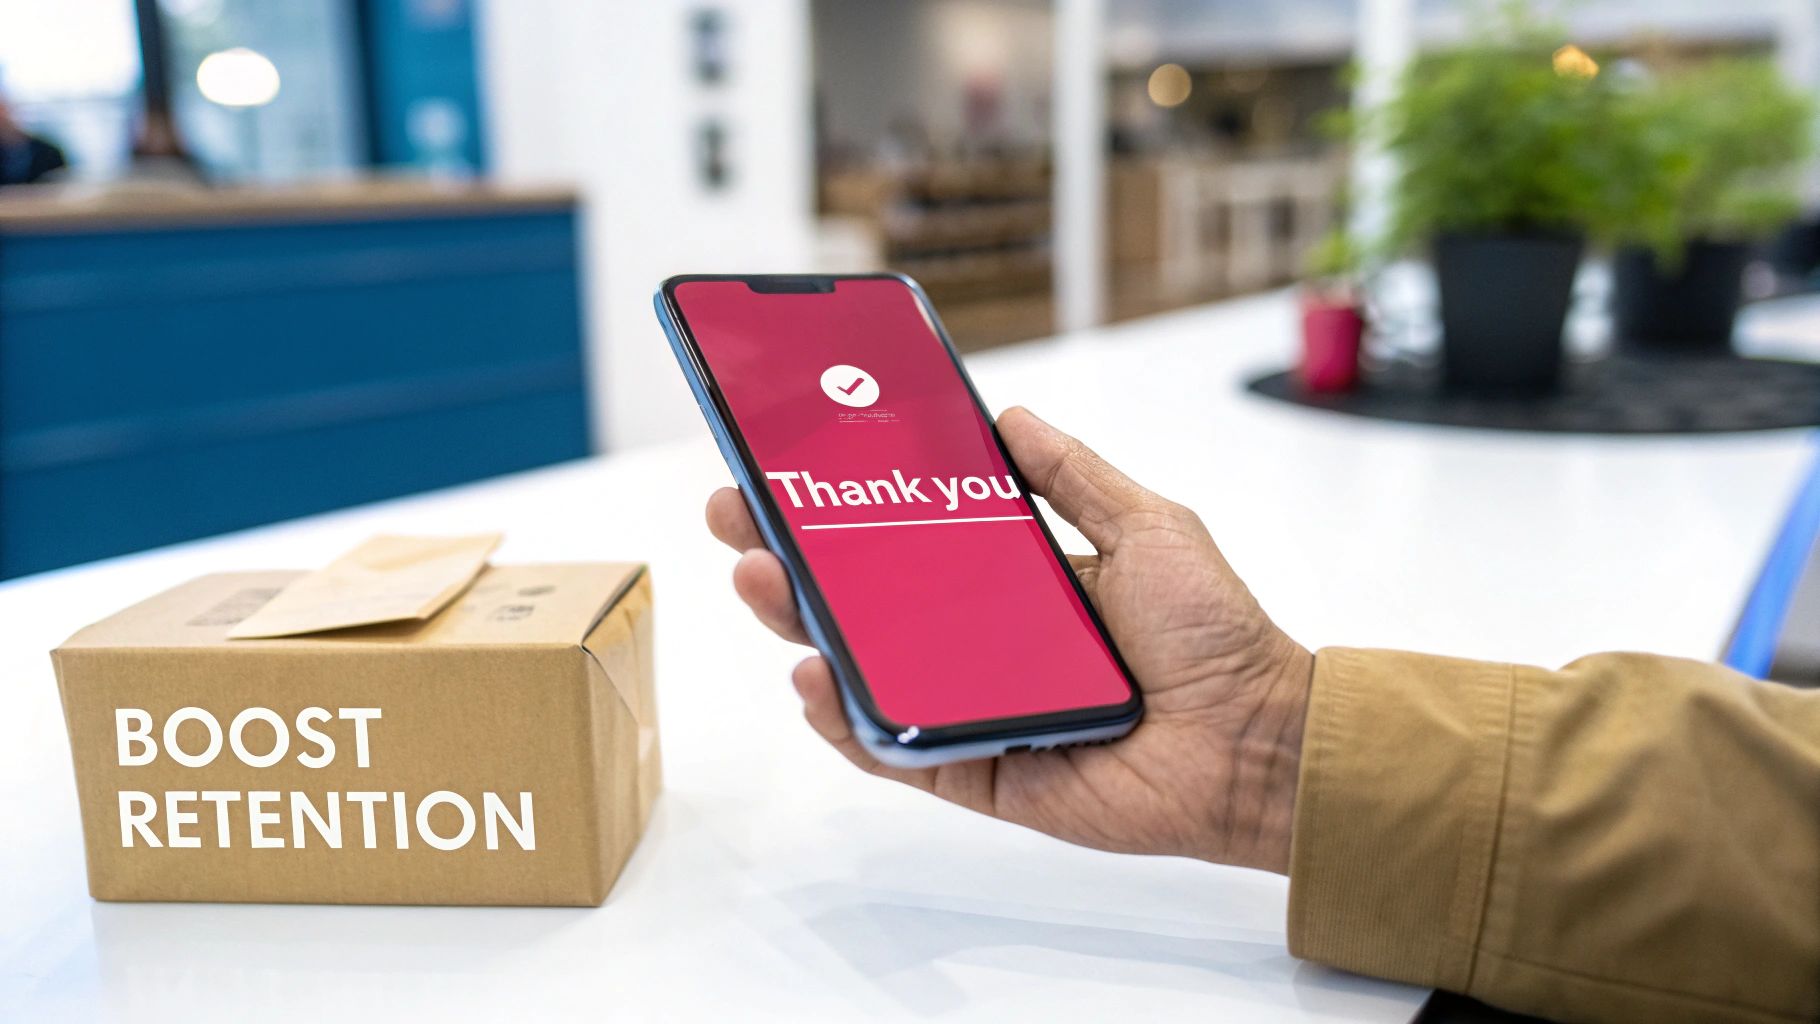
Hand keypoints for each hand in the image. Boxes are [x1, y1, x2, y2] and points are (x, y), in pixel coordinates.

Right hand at [705, 407, 1312, 873]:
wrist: (1260, 740)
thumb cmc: (1216, 636)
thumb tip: (1009, 416)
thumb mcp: (1146, 527)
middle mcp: (981, 645)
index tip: (786, 464)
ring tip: (762, 579)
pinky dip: (848, 720)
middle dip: (791, 559)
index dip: (843, 507)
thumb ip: (1073, 477)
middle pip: (864, 603)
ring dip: (802, 627)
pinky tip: (815, 676)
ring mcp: (973, 709)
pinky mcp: (978, 773)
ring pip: (864, 671)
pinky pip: (896, 750)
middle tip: (739, 516)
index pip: (907, 541)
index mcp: (1014, 585)